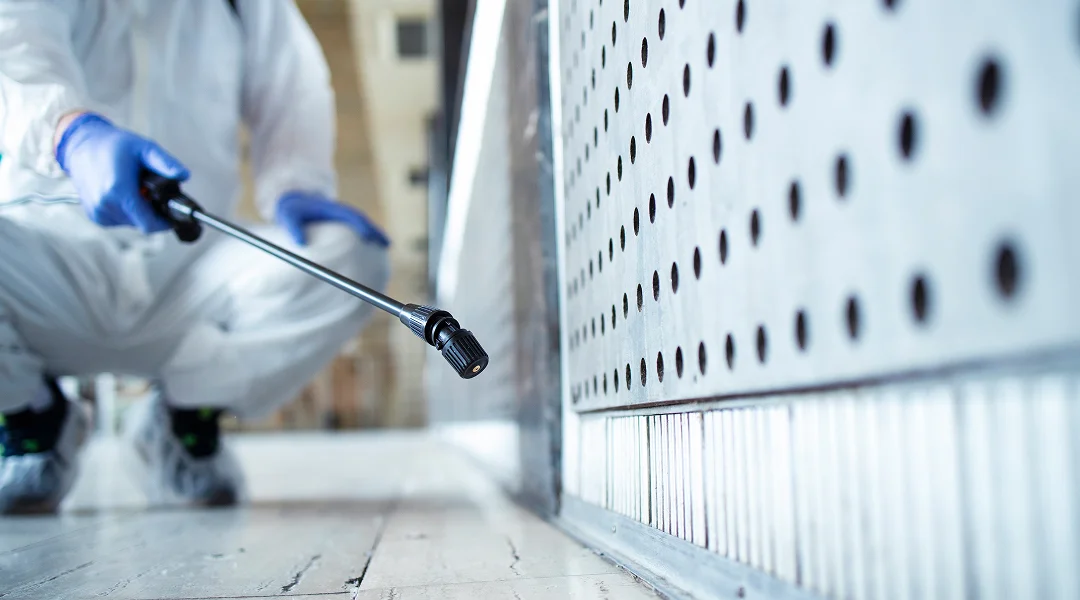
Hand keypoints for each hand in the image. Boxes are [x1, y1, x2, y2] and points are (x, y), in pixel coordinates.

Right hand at [55, 112, 188, 232]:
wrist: (81, 144)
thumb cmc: (113, 145)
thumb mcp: (144, 148)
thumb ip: (165, 163)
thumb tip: (183, 175)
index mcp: (118, 190)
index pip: (149, 223)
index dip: (165, 222)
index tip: (173, 215)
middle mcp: (105, 204)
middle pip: (142, 223)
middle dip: (152, 211)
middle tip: (151, 192)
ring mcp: (98, 211)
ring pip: (131, 222)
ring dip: (138, 211)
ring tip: (135, 188)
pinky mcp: (94, 214)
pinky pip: (119, 220)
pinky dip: (126, 210)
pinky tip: (123, 193)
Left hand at [275, 191, 389, 247]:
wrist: (294, 202)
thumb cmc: (291, 210)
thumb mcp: (287, 214)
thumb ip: (292, 226)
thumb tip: (299, 242)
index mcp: (332, 209)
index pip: (351, 215)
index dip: (361, 225)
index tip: (368, 236)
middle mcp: (341, 214)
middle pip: (363, 221)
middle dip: (375, 231)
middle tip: (387, 244)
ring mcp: (343, 220)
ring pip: (364, 226)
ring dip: (375, 235)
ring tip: (386, 248)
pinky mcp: (342, 226)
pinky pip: (358, 231)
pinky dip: (368, 239)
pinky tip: (373, 251)